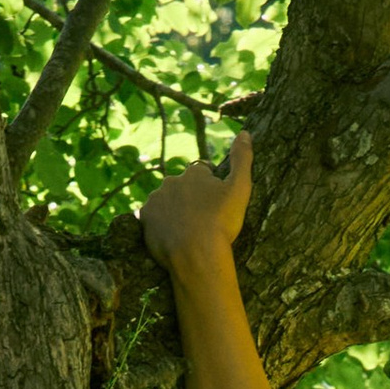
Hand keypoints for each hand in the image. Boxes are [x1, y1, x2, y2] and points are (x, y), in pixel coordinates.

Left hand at [141, 128, 252, 275]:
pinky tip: (172, 236)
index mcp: (193, 173)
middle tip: (203, 220)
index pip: (202, 173)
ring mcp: (155, 201)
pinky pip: (152, 218)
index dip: (210, 187)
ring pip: (166, 202)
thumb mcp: (239, 189)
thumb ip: (242, 159)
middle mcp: (170, 182)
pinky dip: (160, 224)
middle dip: (190, 198)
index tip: (217, 205)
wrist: (196, 255)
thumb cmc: (221, 222)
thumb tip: (245, 133)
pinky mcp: (144, 219)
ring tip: (187, 231)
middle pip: (182, 187)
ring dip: (174, 211)